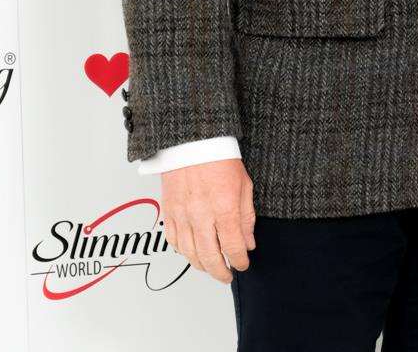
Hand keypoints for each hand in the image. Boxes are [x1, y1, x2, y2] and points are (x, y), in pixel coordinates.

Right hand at [160, 158, 255, 282]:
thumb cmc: (220, 157)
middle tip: (227, 276)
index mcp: (224, 208)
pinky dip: (184, 251)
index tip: (243, 264)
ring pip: (190, 253)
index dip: (240, 261)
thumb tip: (248, 242)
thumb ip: (246, 216)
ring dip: (202, 265)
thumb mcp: (244, 185)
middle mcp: (202, 215)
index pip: (233, 247)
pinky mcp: (169, 211)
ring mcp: (183, 214)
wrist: (193, 140)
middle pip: (210, 257)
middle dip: (220, 272)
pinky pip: (174, 240)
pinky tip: (192, 252)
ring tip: (212, 267)